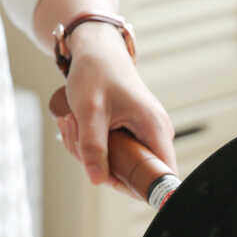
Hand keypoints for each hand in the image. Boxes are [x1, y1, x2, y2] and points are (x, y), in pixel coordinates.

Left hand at [50, 22, 175, 188]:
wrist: (95, 50)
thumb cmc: (96, 72)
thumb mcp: (89, 111)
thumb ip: (93, 147)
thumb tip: (97, 180)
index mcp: (155, 129)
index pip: (162, 175)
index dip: (141, 186)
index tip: (111, 179)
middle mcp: (156, 134)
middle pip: (134, 173)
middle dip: (101, 164)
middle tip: (78, 140)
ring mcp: (145, 133)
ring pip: (119, 164)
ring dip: (89, 152)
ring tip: (74, 123)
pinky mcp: (133, 132)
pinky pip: (114, 152)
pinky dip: (91, 145)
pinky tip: (78, 125)